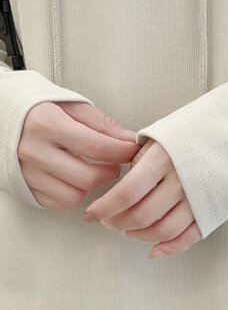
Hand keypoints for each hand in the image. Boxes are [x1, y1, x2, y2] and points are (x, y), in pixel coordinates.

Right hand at [18, 101, 139, 209]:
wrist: (1, 116)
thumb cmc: (37, 110)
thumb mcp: (71, 106)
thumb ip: (102, 124)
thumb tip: (129, 140)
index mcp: (46, 123)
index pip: (95, 146)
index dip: (121, 152)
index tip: (132, 150)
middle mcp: (34, 151)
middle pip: (88, 178)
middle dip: (109, 173)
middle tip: (113, 163)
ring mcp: (28, 173)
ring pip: (75, 196)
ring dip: (90, 186)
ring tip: (90, 169)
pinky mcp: (27, 189)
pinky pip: (59, 203)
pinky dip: (72, 194)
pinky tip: (72, 178)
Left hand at [83, 138, 201, 257]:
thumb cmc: (195, 133)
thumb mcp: (162, 135)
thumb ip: (139, 161)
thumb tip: (119, 188)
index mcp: (164, 158)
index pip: (126, 192)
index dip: (105, 208)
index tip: (91, 214)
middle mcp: (181, 181)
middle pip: (142, 215)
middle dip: (118, 223)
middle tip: (108, 221)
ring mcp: (198, 199)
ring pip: (163, 231)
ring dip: (140, 236)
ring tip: (129, 231)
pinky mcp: (211, 212)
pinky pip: (188, 237)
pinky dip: (170, 248)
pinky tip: (154, 250)